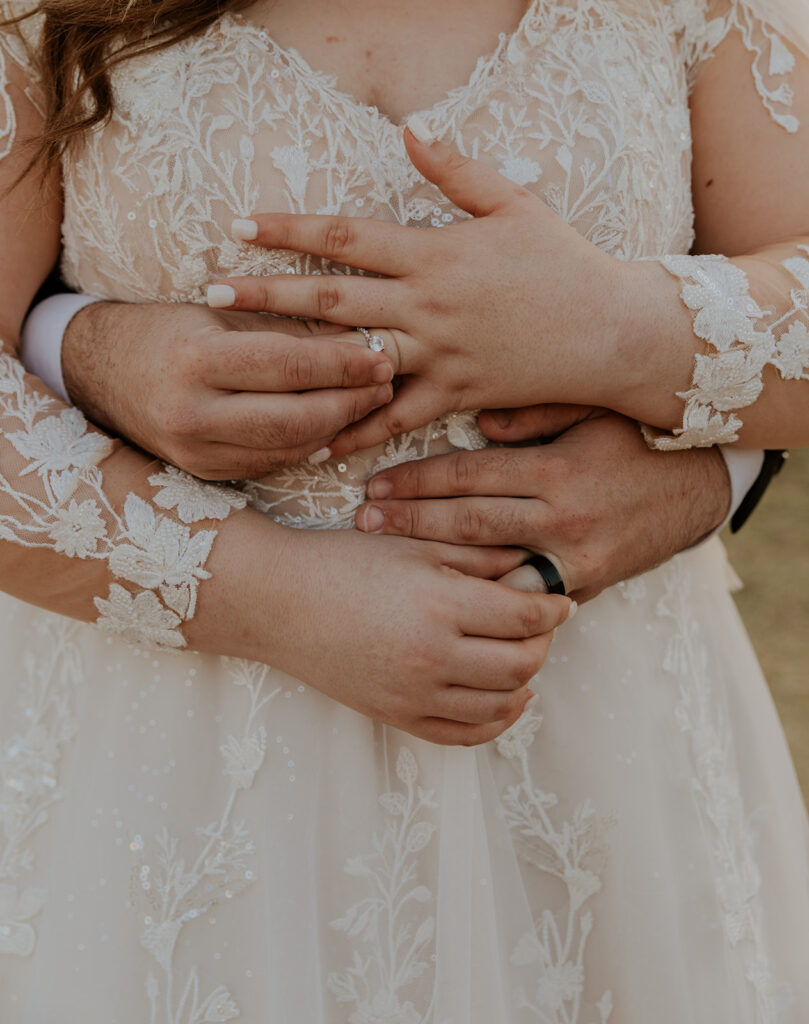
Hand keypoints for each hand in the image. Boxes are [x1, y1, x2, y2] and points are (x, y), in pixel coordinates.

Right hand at [62, 300, 393, 479]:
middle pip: (293, 419)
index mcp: (195, 361)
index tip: (380, 355)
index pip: (287, 366)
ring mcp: (196, 452)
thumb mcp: (221, 317)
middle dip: (349, 403)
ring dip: (336, 428)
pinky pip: (270, 463)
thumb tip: (357, 336)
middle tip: (385, 383)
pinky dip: (307, 447)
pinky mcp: (204, 472)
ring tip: (367, 403)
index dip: (342, 364)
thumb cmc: (170, 330)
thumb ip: (286, 330)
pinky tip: (333, 428)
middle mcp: (191, 413)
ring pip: (287, 449)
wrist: (103, 372)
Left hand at [208, 129, 626, 454]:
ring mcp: (439, 354)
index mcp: (434, 253)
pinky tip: (317, 442)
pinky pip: (397, 417)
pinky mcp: (456, 394)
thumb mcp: (514, 203)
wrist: (611, 331)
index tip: (239, 228)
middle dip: (267, 296)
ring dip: (296, 362)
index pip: (345, 239)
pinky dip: (357, 430)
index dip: (289, 232)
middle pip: (331, 299)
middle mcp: (427, 305)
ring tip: (246, 367)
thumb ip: (455, 171)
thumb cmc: (564, 264)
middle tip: (212, 295)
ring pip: (353, 359)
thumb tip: (407, 129)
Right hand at [265, 527, 573, 745]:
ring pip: (500, 704)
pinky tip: (507, 699)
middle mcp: (432, 656)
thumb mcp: (412, 544)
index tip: (560, 599)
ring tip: (523, 656)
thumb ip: (476, 555)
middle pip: (521, 663)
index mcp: (440, 604)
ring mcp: (414, 694)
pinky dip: (496, 722)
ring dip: (525, 681)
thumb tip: (532, 566)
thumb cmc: (342, 562)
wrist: (277, 601)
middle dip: (543, 643)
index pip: (524, 616)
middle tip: (542, 624)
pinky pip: (464, 734)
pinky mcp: (397, 716)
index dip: (552, 607)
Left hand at [353, 408, 730, 601]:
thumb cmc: (638, 440)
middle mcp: (560, 517)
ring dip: (434, 561)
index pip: (468, 474)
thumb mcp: (591, 411)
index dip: (416, 481)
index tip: (375, 486)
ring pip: (488, 564)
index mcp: (554, 469)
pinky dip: (483, 593)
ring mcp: (573, 558)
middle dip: (409, 523)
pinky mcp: (585, 584)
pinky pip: (523, 593)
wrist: (700, 489)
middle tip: (363, 523)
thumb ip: (534, 412)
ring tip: (387, 557)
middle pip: (466, 522)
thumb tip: (482, 425)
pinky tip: (444, 593)